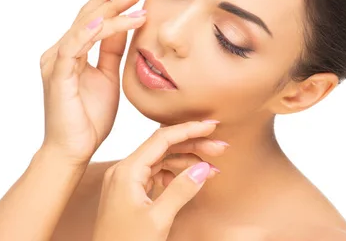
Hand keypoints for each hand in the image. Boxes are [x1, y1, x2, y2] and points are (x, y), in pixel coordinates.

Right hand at [39, 0, 145, 164]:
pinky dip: (89, 32)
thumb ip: (112, 51)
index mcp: (71, 52)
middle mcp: (60, 52)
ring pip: (84, 27)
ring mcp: (56, 61)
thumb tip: (126, 27)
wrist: (74, 150)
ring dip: (110, 11)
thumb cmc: (88, 118)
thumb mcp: (108, 77)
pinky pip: (74, 47)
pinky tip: (104, 21)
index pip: (91, 18)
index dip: (108, 0)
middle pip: (86, 15)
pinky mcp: (58, 75)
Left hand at [92, 120, 229, 240]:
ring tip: (212, 168)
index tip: (212, 126)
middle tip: (221, 149)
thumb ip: (181, 190)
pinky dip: (175, 175)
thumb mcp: (158, 219)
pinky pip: (155, 175)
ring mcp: (125, 182)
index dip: (189, 130)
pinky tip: (192, 180)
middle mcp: (123, 171)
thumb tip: (203, 167)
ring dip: (187, 162)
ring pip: (161, 161)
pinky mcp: (130, 194)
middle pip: (163, 148)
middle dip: (193, 145)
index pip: (162, 139)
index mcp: (127, 171)